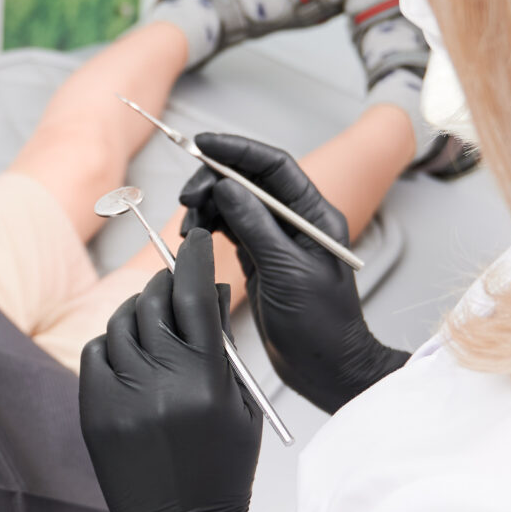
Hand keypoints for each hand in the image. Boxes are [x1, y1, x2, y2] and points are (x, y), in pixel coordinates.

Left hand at [79, 230, 274, 511]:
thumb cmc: (221, 472)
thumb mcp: (239, 405)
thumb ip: (222, 344)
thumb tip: (211, 289)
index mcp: (204, 381)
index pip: (195, 296)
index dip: (194, 260)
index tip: (196, 241)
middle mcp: (159, 385)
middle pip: (153, 304)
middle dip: (165, 285)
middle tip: (175, 283)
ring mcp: (121, 399)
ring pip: (120, 324)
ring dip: (138, 312)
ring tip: (156, 320)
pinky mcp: (94, 413)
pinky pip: (96, 354)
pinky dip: (113, 344)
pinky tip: (131, 354)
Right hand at [179, 134, 407, 413]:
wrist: (324, 367)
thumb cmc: (320, 324)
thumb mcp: (285, 270)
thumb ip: (255, 225)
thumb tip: (226, 187)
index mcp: (314, 216)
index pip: (275, 167)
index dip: (238, 150)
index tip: (203, 144)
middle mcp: (294, 222)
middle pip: (249, 181)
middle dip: (213, 181)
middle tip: (186, 198)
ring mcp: (275, 240)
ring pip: (234, 204)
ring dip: (207, 206)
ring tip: (189, 225)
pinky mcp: (259, 258)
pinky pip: (228, 228)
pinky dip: (208, 226)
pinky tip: (195, 235)